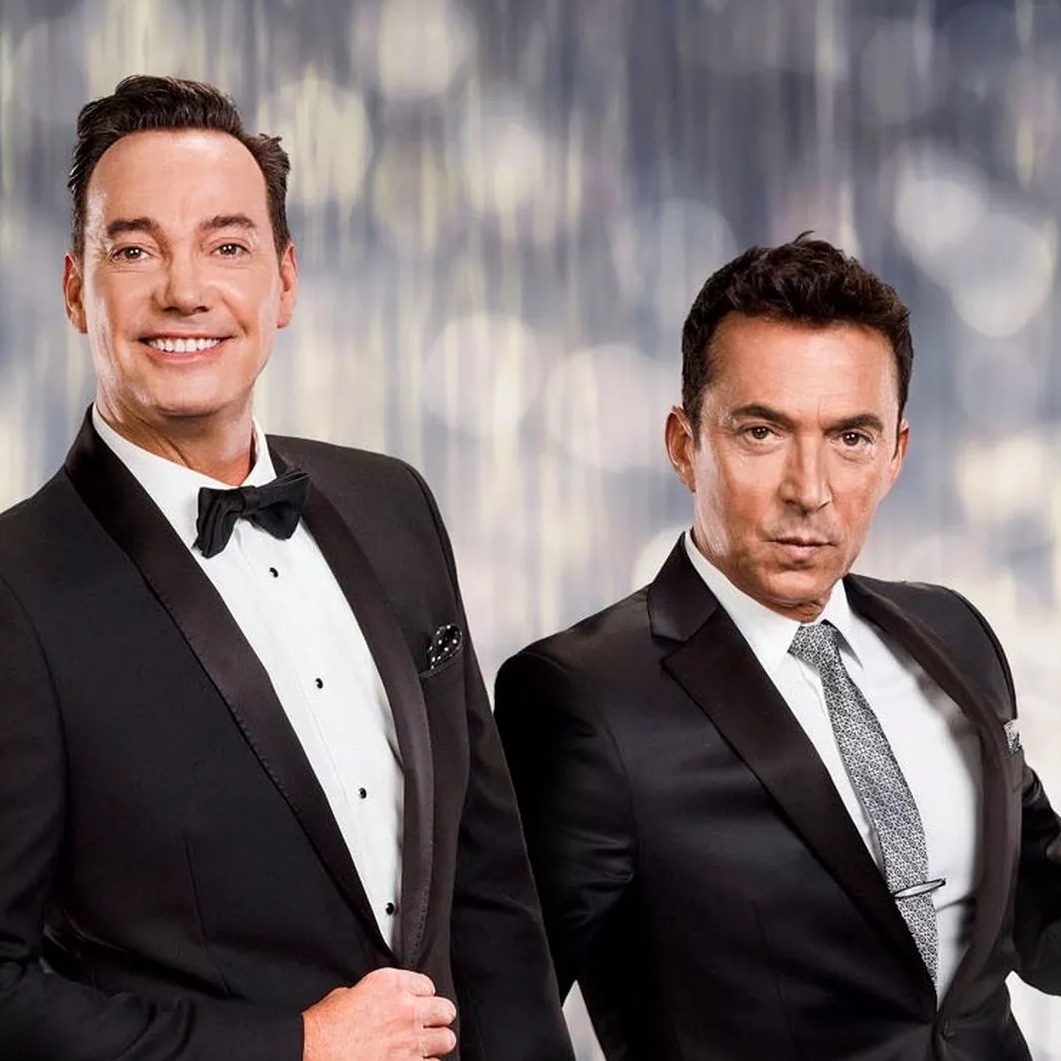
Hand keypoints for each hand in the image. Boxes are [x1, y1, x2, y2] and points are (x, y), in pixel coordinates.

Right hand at [302, 967, 456, 1060]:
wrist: (315, 1050)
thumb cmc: (326, 1025)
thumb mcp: (350, 993)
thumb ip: (375, 995)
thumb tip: (381, 1003)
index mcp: (393, 984)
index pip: (428, 986)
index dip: (422, 996)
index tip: (418, 1003)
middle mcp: (407, 1009)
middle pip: (445, 1010)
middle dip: (438, 1018)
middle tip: (430, 1024)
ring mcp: (410, 1040)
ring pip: (446, 1039)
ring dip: (437, 1043)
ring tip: (428, 1046)